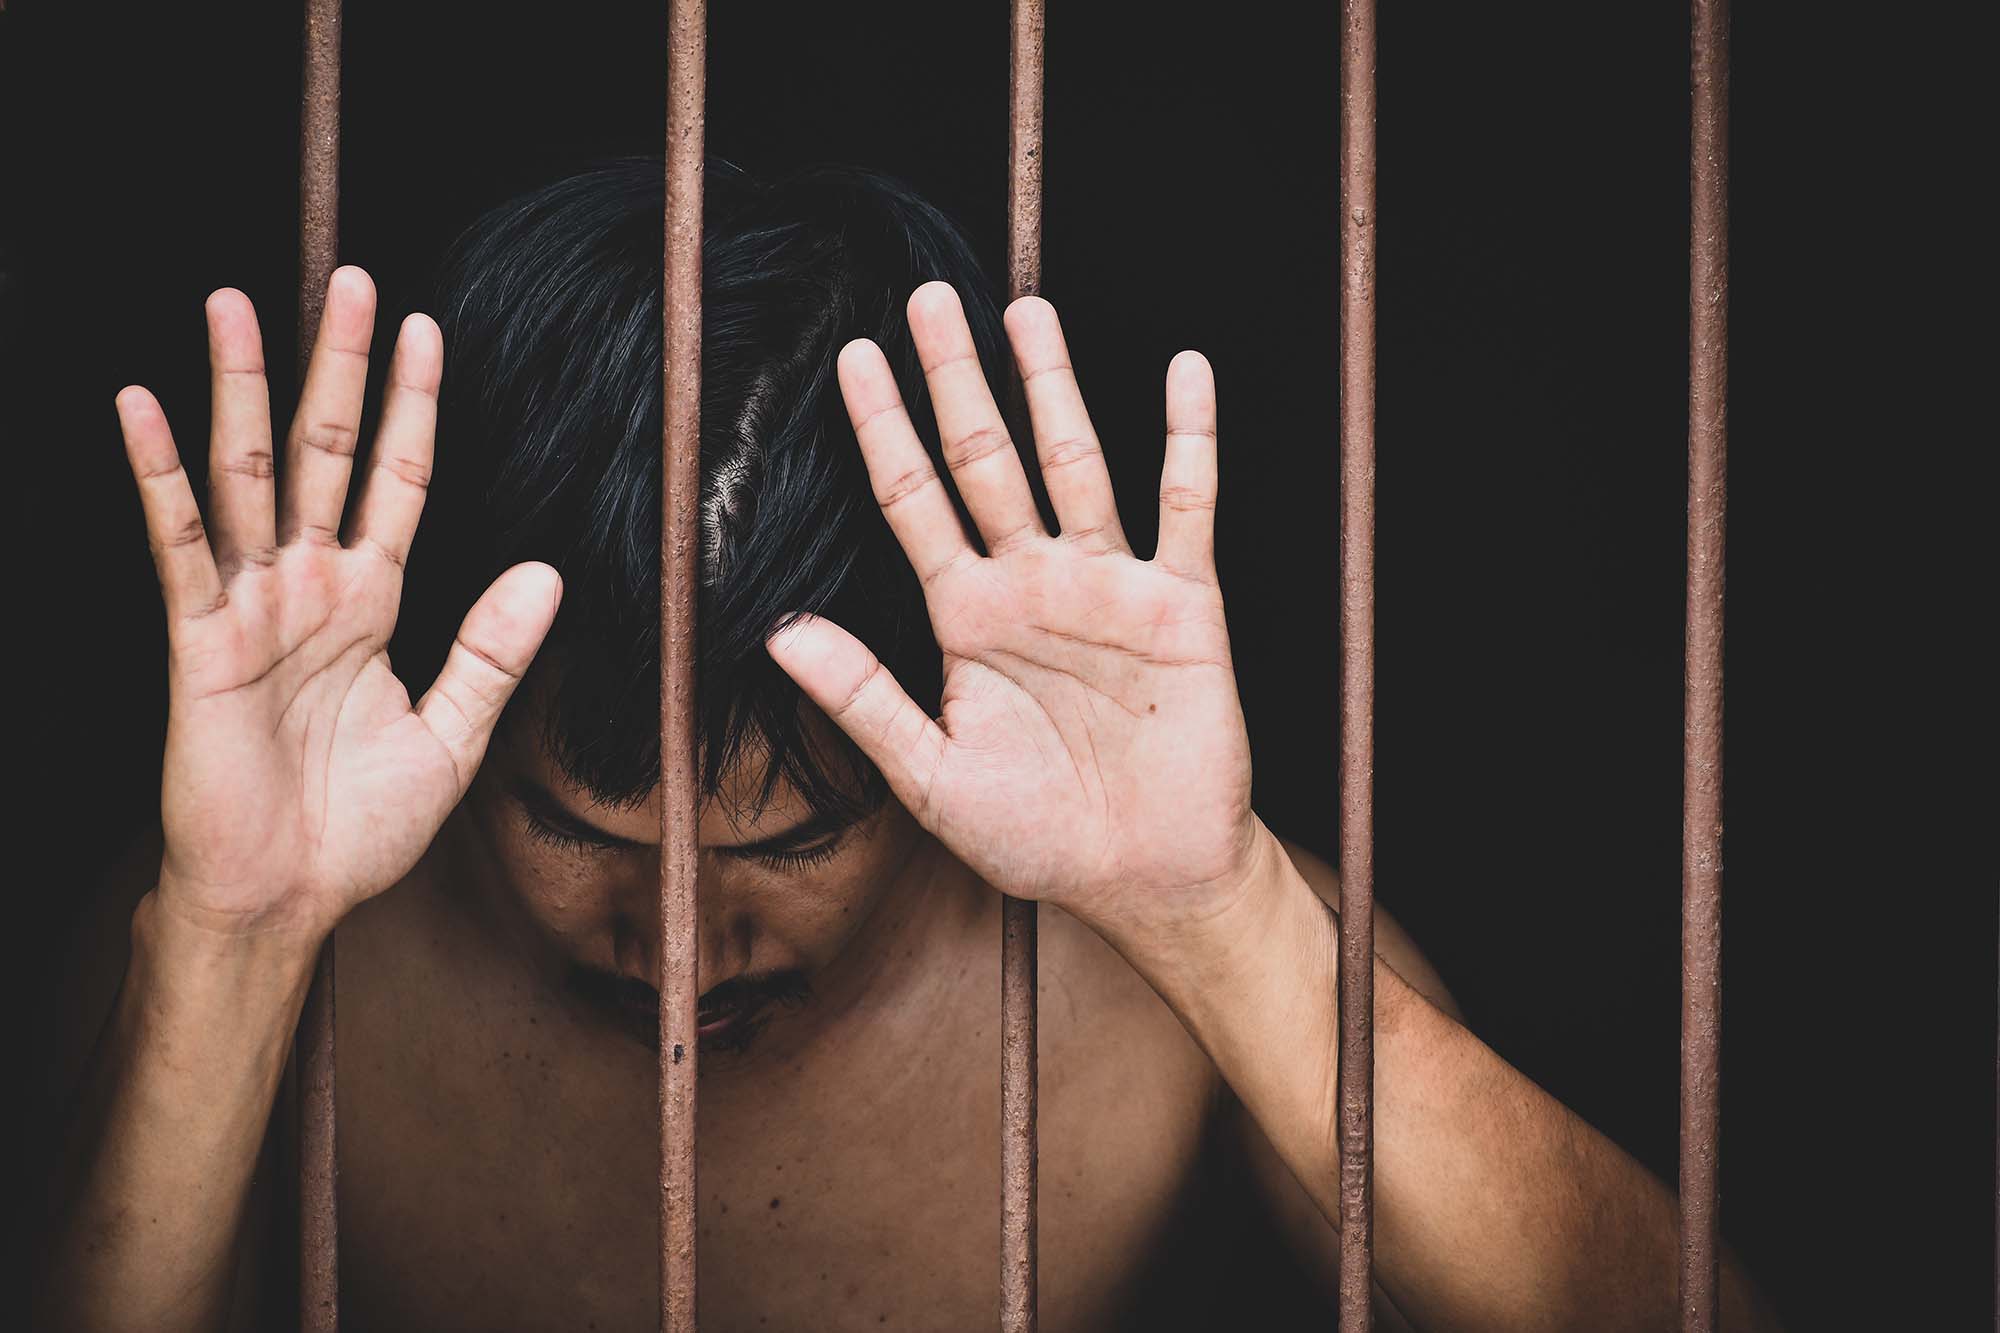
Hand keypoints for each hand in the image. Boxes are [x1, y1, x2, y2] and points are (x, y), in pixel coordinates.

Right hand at [118, 265, 560, 943]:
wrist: (289, 900)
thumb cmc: (357, 829)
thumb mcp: (450, 738)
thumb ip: (491, 654)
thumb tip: (545, 571)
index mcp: (371, 603)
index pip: (399, 481)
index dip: (413, 408)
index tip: (429, 331)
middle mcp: (311, 589)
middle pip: (326, 453)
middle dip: (338, 367)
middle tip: (353, 280)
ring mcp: (252, 608)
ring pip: (248, 476)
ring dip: (242, 389)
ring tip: (234, 304)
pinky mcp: (198, 642)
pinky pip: (178, 547)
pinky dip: (158, 477)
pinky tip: (139, 406)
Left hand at [763, 282, 1259, 935]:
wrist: (1145, 879)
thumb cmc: (1036, 837)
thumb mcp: (933, 776)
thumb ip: (863, 700)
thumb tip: (779, 632)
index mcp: (967, 618)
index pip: (914, 504)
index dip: (882, 431)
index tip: (850, 359)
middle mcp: (1032, 584)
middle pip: (985, 459)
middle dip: (955, 380)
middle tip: (927, 297)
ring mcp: (1108, 586)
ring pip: (1074, 463)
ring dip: (1052, 387)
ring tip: (1027, 309)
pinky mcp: (1184, 604)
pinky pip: (1186, 507)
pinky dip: (1190, 440)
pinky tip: (1184, 371)